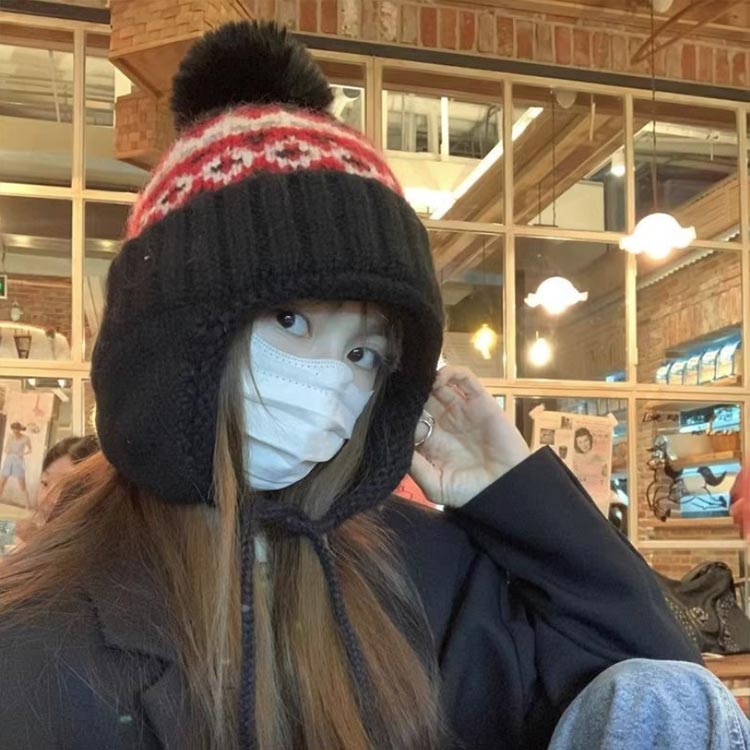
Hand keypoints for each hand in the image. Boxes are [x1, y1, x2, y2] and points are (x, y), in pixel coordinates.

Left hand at [410, 365, 529, 507]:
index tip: (389, 406)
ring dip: (428, 379)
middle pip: (423, 399)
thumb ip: (414, 466)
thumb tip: (396, 444)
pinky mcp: (481, 402)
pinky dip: (452, 373)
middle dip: (412, 392)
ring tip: (420, 380)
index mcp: (431, 440)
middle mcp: (444, 423)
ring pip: (440, 385)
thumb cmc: (469, 492)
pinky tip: (440, 378)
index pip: (410, 418)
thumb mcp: (435, 486)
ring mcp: (462, 411)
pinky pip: (466, 380)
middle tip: (401, 385)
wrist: (506, 489)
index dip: (400, 411)